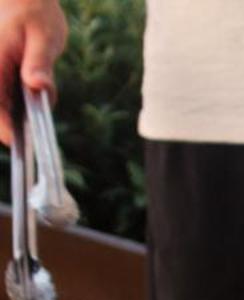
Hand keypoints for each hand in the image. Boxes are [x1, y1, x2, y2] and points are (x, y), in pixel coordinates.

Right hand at [0, 0, 66, 147]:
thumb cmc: (34, 12)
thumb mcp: (44, 37)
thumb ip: (40, 64)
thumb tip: (39, 87)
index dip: (9, 133)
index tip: (26, 145)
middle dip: (19, 121)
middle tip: (38, 104)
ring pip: (3, 106)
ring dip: (21, 109)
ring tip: (35, 81)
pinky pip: (6, 96)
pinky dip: (21, 99)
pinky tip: (33, 84)